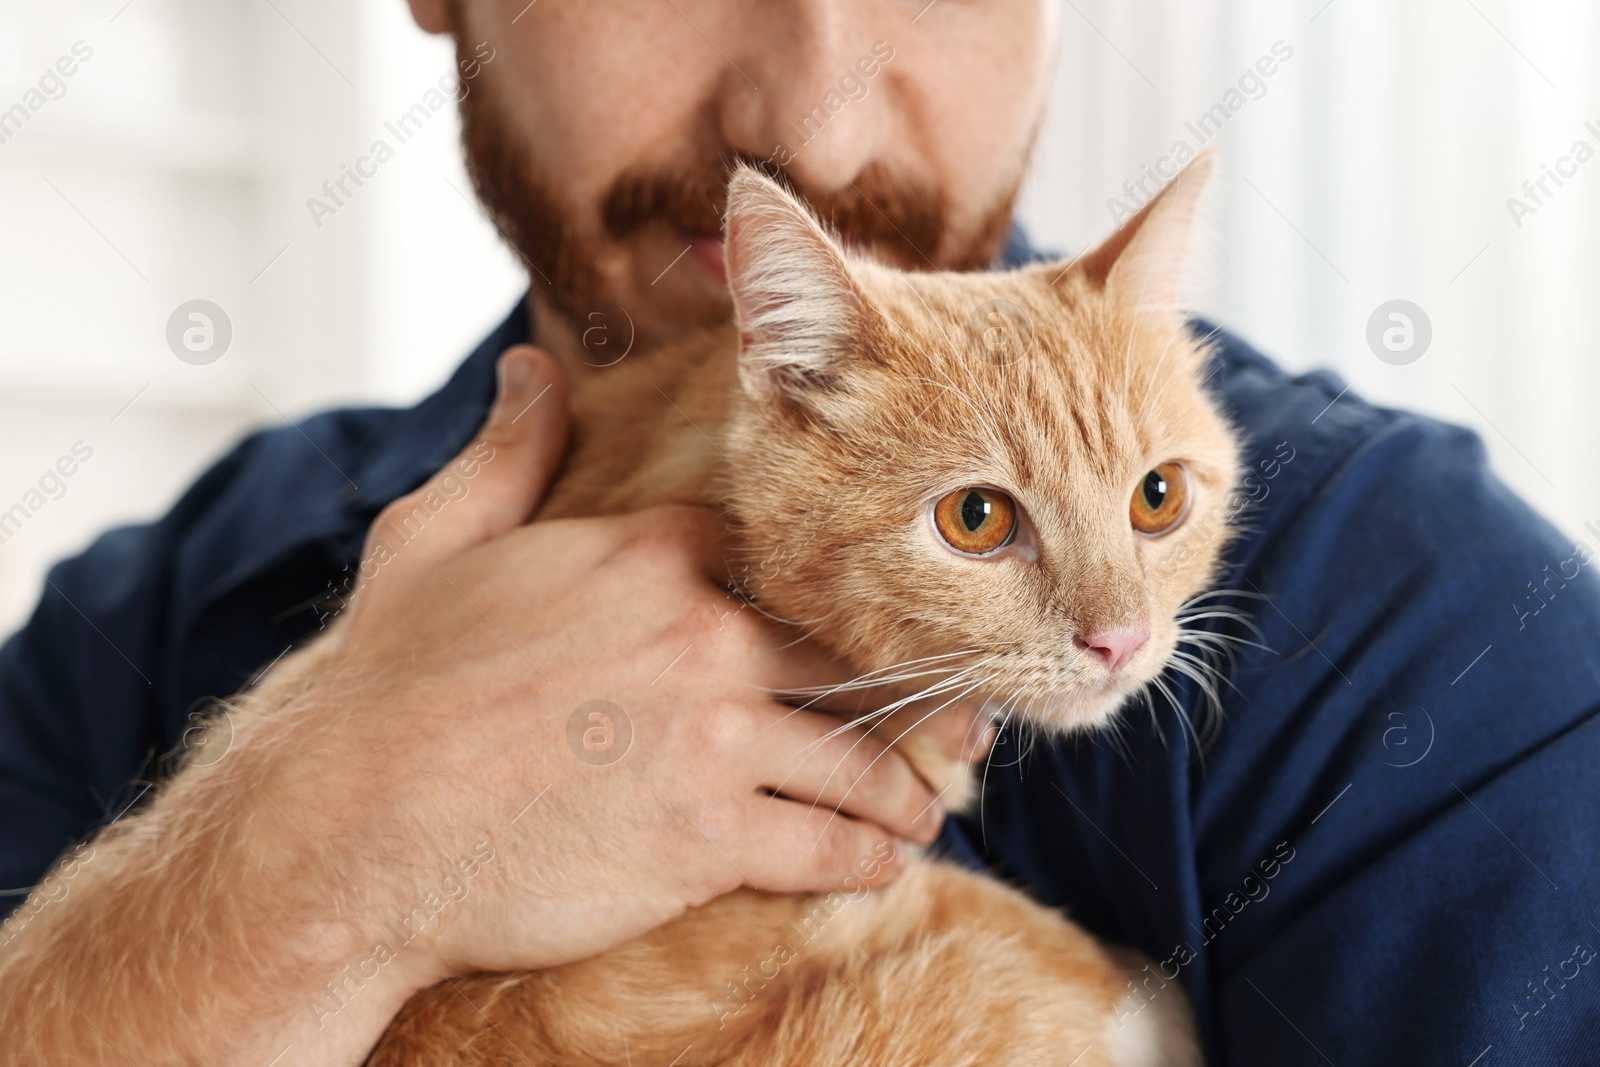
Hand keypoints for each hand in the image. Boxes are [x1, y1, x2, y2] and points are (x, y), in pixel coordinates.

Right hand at [244, 345, 985, 1053]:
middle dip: (903, 685)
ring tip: (930, 803)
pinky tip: (887, 861)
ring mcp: (713, 735)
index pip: (775, 555)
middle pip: (842, 651)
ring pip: (854, 753)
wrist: (351, 827)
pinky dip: (869, 855)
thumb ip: (508, 452)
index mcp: (647, 555)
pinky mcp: (709, 836)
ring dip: (903, 783)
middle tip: (955, 711)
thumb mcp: (434, 539)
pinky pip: (828, 843)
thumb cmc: (385, 685)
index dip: (822, 588)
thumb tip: (532, 366)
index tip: (862, 611)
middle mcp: (700, 635)